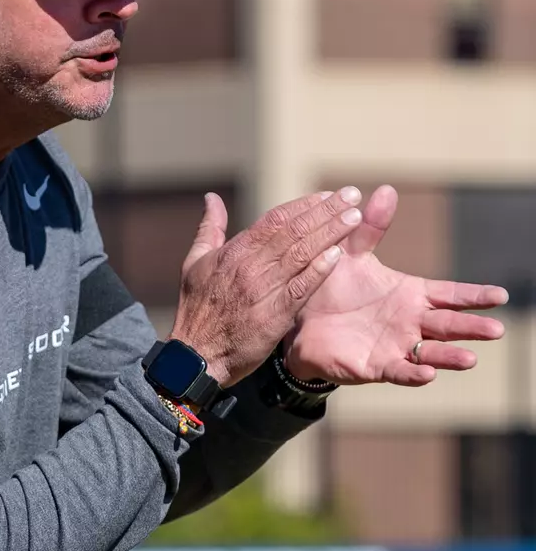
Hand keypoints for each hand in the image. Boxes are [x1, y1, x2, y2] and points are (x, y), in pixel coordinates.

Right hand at [169, 189, 362, 387]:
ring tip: (355, 218)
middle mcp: (249, 267)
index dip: (303, 205)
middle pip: (293, 232)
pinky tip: (338, 255)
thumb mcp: (195, 263)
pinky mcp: (273, 316)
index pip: (275, 220)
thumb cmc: (195, 309)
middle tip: (351, 195)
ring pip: (301, 255)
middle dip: (325, 212)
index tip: (328, 195)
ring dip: (329, 234)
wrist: (196, 355)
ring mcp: (261, 291)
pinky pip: (300, 288)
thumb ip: (209, 228)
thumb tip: (212, 198)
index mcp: (233, 252)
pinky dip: (319, 271)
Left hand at [284, 186, 507, 385]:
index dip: (474, 296)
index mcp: (412, 295)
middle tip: (496, 330)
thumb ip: (370, 229)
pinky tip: (428, 374)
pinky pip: (399, 371)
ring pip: (430, 352)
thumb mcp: (352, 256)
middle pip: (448, 326)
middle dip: (472, 328)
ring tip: (470, 359)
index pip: (450, 294)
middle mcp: (410, 322)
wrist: (300, 322)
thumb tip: (384, 189)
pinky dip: (414, 374)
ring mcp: (396, 346)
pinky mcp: (375, 366)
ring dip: (451, 356)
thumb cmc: (334, 289)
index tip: (501, 295)